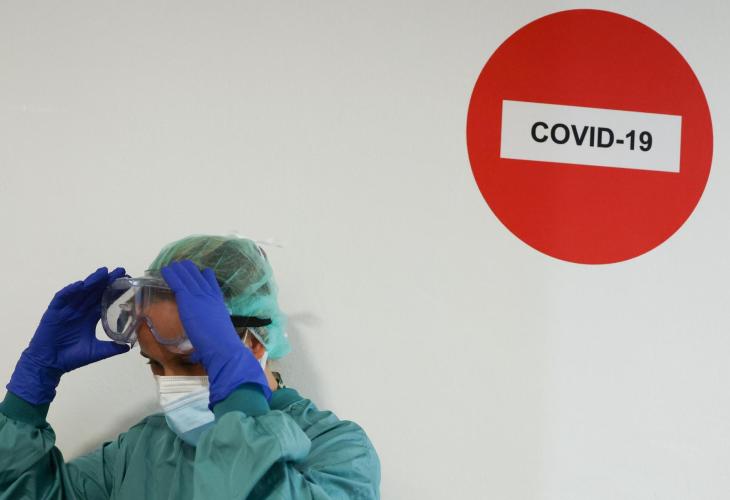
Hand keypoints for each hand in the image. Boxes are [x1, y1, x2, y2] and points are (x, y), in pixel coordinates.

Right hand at [6, 266, 129, 404]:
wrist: (49, 365)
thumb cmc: (71, 358)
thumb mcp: (96, 351)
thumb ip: (112, 348)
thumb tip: (130, 346)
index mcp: (89, 317)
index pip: (103, 300)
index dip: (114, 290)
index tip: (127, 281)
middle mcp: (79, 310)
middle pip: (94, 292)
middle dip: (106, 280)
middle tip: (120, 270)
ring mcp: (66, 310)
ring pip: (80, 292)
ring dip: (91, 281)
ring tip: (103, 272)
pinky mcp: (54, 313)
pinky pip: (62, 298)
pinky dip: (70, 291)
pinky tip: (80, 285)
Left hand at [160, 260, 270, 406]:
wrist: (222, 345)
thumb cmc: (221, 344)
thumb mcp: (217, 332)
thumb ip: (209, 329)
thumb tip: (200, 347)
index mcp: (218, 301)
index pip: (211, 282)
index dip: (203, 275)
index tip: (199, 272)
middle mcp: (209, 294)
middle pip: (198, 275)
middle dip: (188, 270)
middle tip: (181, 265)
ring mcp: (199, 295)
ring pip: (187, 276)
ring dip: (178, 269)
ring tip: (171, 265)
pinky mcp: (188, 299)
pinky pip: (177, 282)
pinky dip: (170, 275)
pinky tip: (164, 270)